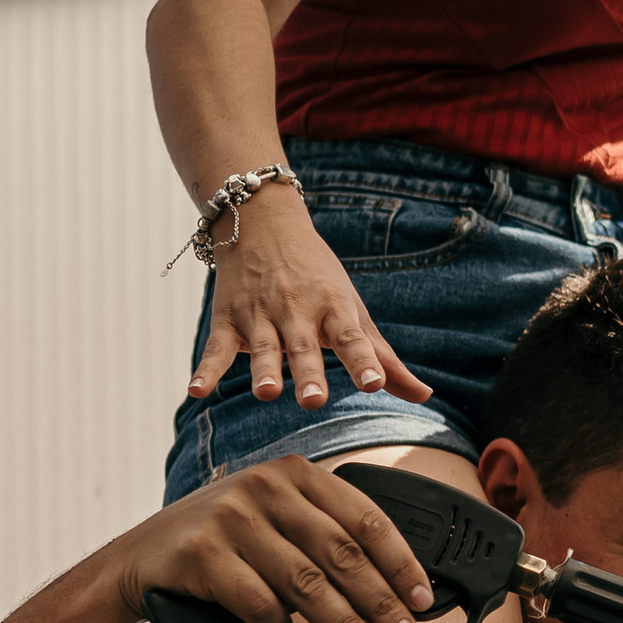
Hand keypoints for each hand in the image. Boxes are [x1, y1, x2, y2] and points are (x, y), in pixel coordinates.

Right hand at [105, 454, 441, 622]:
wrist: (136, 562)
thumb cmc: (218, 547)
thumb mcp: (273, 523)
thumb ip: (322, 539)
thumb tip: (390, 591)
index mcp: (294, 472)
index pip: (366, 518)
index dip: (401, 563)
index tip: (423, 600)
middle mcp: (266, 485)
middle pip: (342, 553)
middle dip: (381, 602)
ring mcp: (232, 516)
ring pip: (308, 582)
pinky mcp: (203, 552)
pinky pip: (259, 602)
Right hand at [188, 186, 433, 411]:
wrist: (260, 222)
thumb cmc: (317, 277)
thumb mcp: (353, 309)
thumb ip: (383, 357)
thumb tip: (425, 396)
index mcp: (333, 308)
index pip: (351, 337)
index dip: (362, 360)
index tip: (374, 383)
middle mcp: (296, 311)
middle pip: (304, 347)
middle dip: (309, 373)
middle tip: (314, 400)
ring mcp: (259, 316)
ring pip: (262, 348)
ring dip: (263, 370)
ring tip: (267, 392)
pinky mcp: (227, 320)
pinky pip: (215, 348)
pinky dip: (205, 369)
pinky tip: (196, 391)